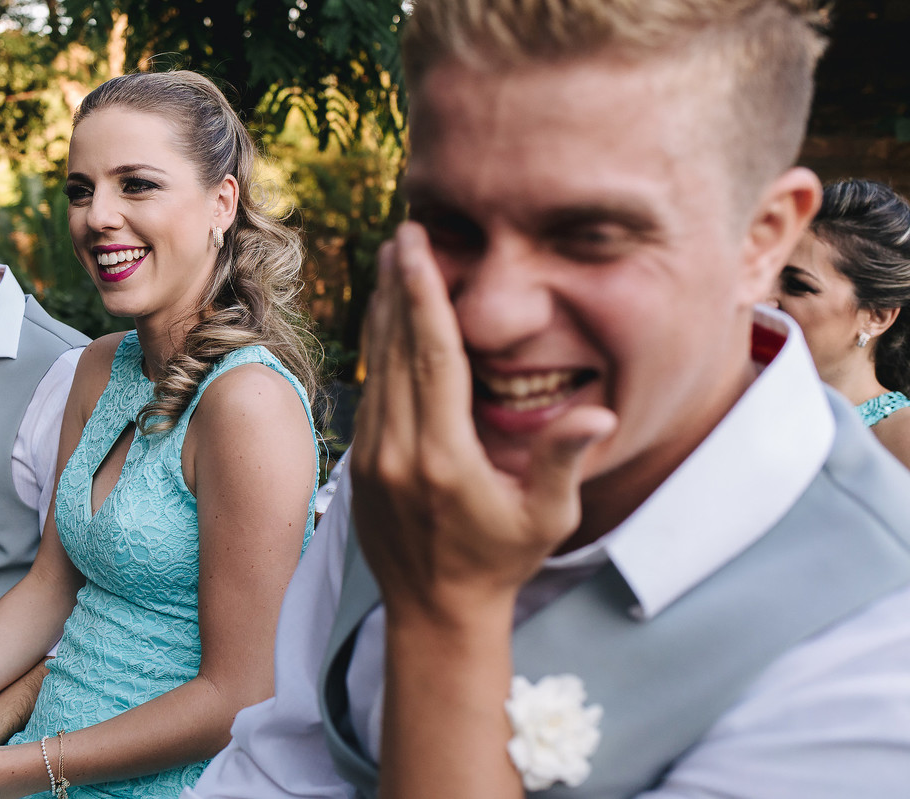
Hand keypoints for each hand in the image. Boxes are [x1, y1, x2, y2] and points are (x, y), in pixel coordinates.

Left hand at [350, 222, 615, 621]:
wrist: (436, 610)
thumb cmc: (500, 561)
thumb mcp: (545, 518)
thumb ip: (564, 461)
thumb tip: (602, 415)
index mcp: (443, 457)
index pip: (434, 359)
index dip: (424, 297)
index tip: (415, 248)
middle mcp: (398, 451)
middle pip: (396, 350)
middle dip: (400, 287)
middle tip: (403, 233)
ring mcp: (372, 457)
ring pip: (377, 366)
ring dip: (384, 311)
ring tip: (391, 261)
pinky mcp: (360, 463)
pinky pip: (370, 391)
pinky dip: (378, 348)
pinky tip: (386, 318)